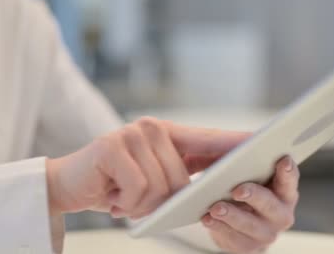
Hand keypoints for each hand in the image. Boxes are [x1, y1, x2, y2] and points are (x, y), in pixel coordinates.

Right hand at [45, 117, 249, 217]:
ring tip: (122, 196)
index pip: (209, 139)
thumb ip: (183, 178)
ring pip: (161, 187)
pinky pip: (139, 189)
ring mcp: (131, 134)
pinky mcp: (111, 147)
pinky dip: (125, 203)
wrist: (68, 185)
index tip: (265, 142)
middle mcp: (152, 128)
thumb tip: (219, 186)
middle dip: (161, 200)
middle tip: (135, 199)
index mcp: (167, 134)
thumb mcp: (154, 182)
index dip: (236, 143)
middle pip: (182, 179)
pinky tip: (111, 195)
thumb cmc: (114, 185)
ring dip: (140, 204)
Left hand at [202, 156, 299, 252]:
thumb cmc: (246, 190)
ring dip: (232, 215)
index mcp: (284, 192)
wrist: (238, 223)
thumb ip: (249, 159)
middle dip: (255, 196)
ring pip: (251, 225)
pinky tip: (208, 218)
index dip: (288, 171)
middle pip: (270, 205)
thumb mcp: (250, 174)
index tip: (283, 160)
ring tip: (215, 207)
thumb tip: (244, 140)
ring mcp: (266, 233)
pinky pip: (233, 239)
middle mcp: (280, 214)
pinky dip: (219, 228)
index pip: (290, 179)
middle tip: (238, 189)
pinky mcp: (248, 247)